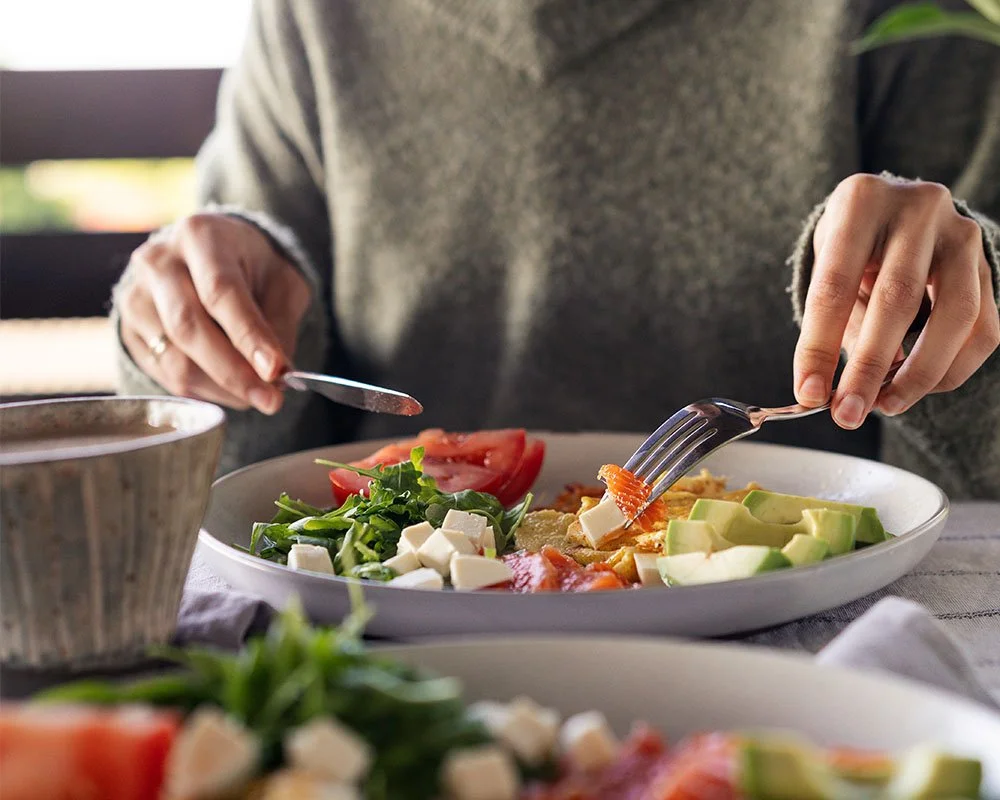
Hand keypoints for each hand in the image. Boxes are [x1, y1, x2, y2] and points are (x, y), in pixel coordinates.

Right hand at [116, 213, 311, 413]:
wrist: (211, 257)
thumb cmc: (252, 268)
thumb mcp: (281, 281)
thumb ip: (279, 323)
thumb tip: (276, 375)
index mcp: (200, 236)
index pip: (221, 292)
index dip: (249, 336)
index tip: (276, 372)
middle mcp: (158, 261)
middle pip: (190, 328)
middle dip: (235, 373)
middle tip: (271, 401)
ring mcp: (135, 296)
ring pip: (175, 359)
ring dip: (222, 388)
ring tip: (257, 395)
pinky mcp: (128, 329)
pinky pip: (164, 374)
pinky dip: (204, 391)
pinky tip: (230, 388)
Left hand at [793, 174, 999, 428]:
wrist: (899, 208)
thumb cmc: (854, 242)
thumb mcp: (829, 263)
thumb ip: (835, 319)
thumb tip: (828, 391)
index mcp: (862, 202)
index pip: (835, 285)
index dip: (818, 346)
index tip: (809, 393)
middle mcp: (918, 208)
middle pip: (896, 300)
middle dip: (869, 367)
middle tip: (848, 413)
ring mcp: (962, 234)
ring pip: (955, 316)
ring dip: (919, 374)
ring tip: (885, 406)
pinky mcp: (989, 263)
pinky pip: (983, 328)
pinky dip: (952, 368)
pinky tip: (920, 387)